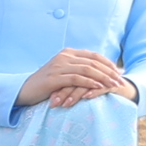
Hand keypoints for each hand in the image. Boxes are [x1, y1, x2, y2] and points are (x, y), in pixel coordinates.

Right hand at [16, 47, 132, 107]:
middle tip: (121, 82)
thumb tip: (98, 75)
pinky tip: (99, 88)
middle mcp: (64, 57)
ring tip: (114, 86)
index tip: (119, 73)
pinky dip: (90, 83)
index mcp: (68, 53)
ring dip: (103, 78)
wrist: (24, 91)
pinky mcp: (54, 78)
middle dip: (109, 72)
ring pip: (88, 69)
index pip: (94, 56)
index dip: (108, 64)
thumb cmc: (46, 85)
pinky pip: (76, 78)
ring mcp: (59, 66)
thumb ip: (78, 70)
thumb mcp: (63, 74)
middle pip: (93, 62)